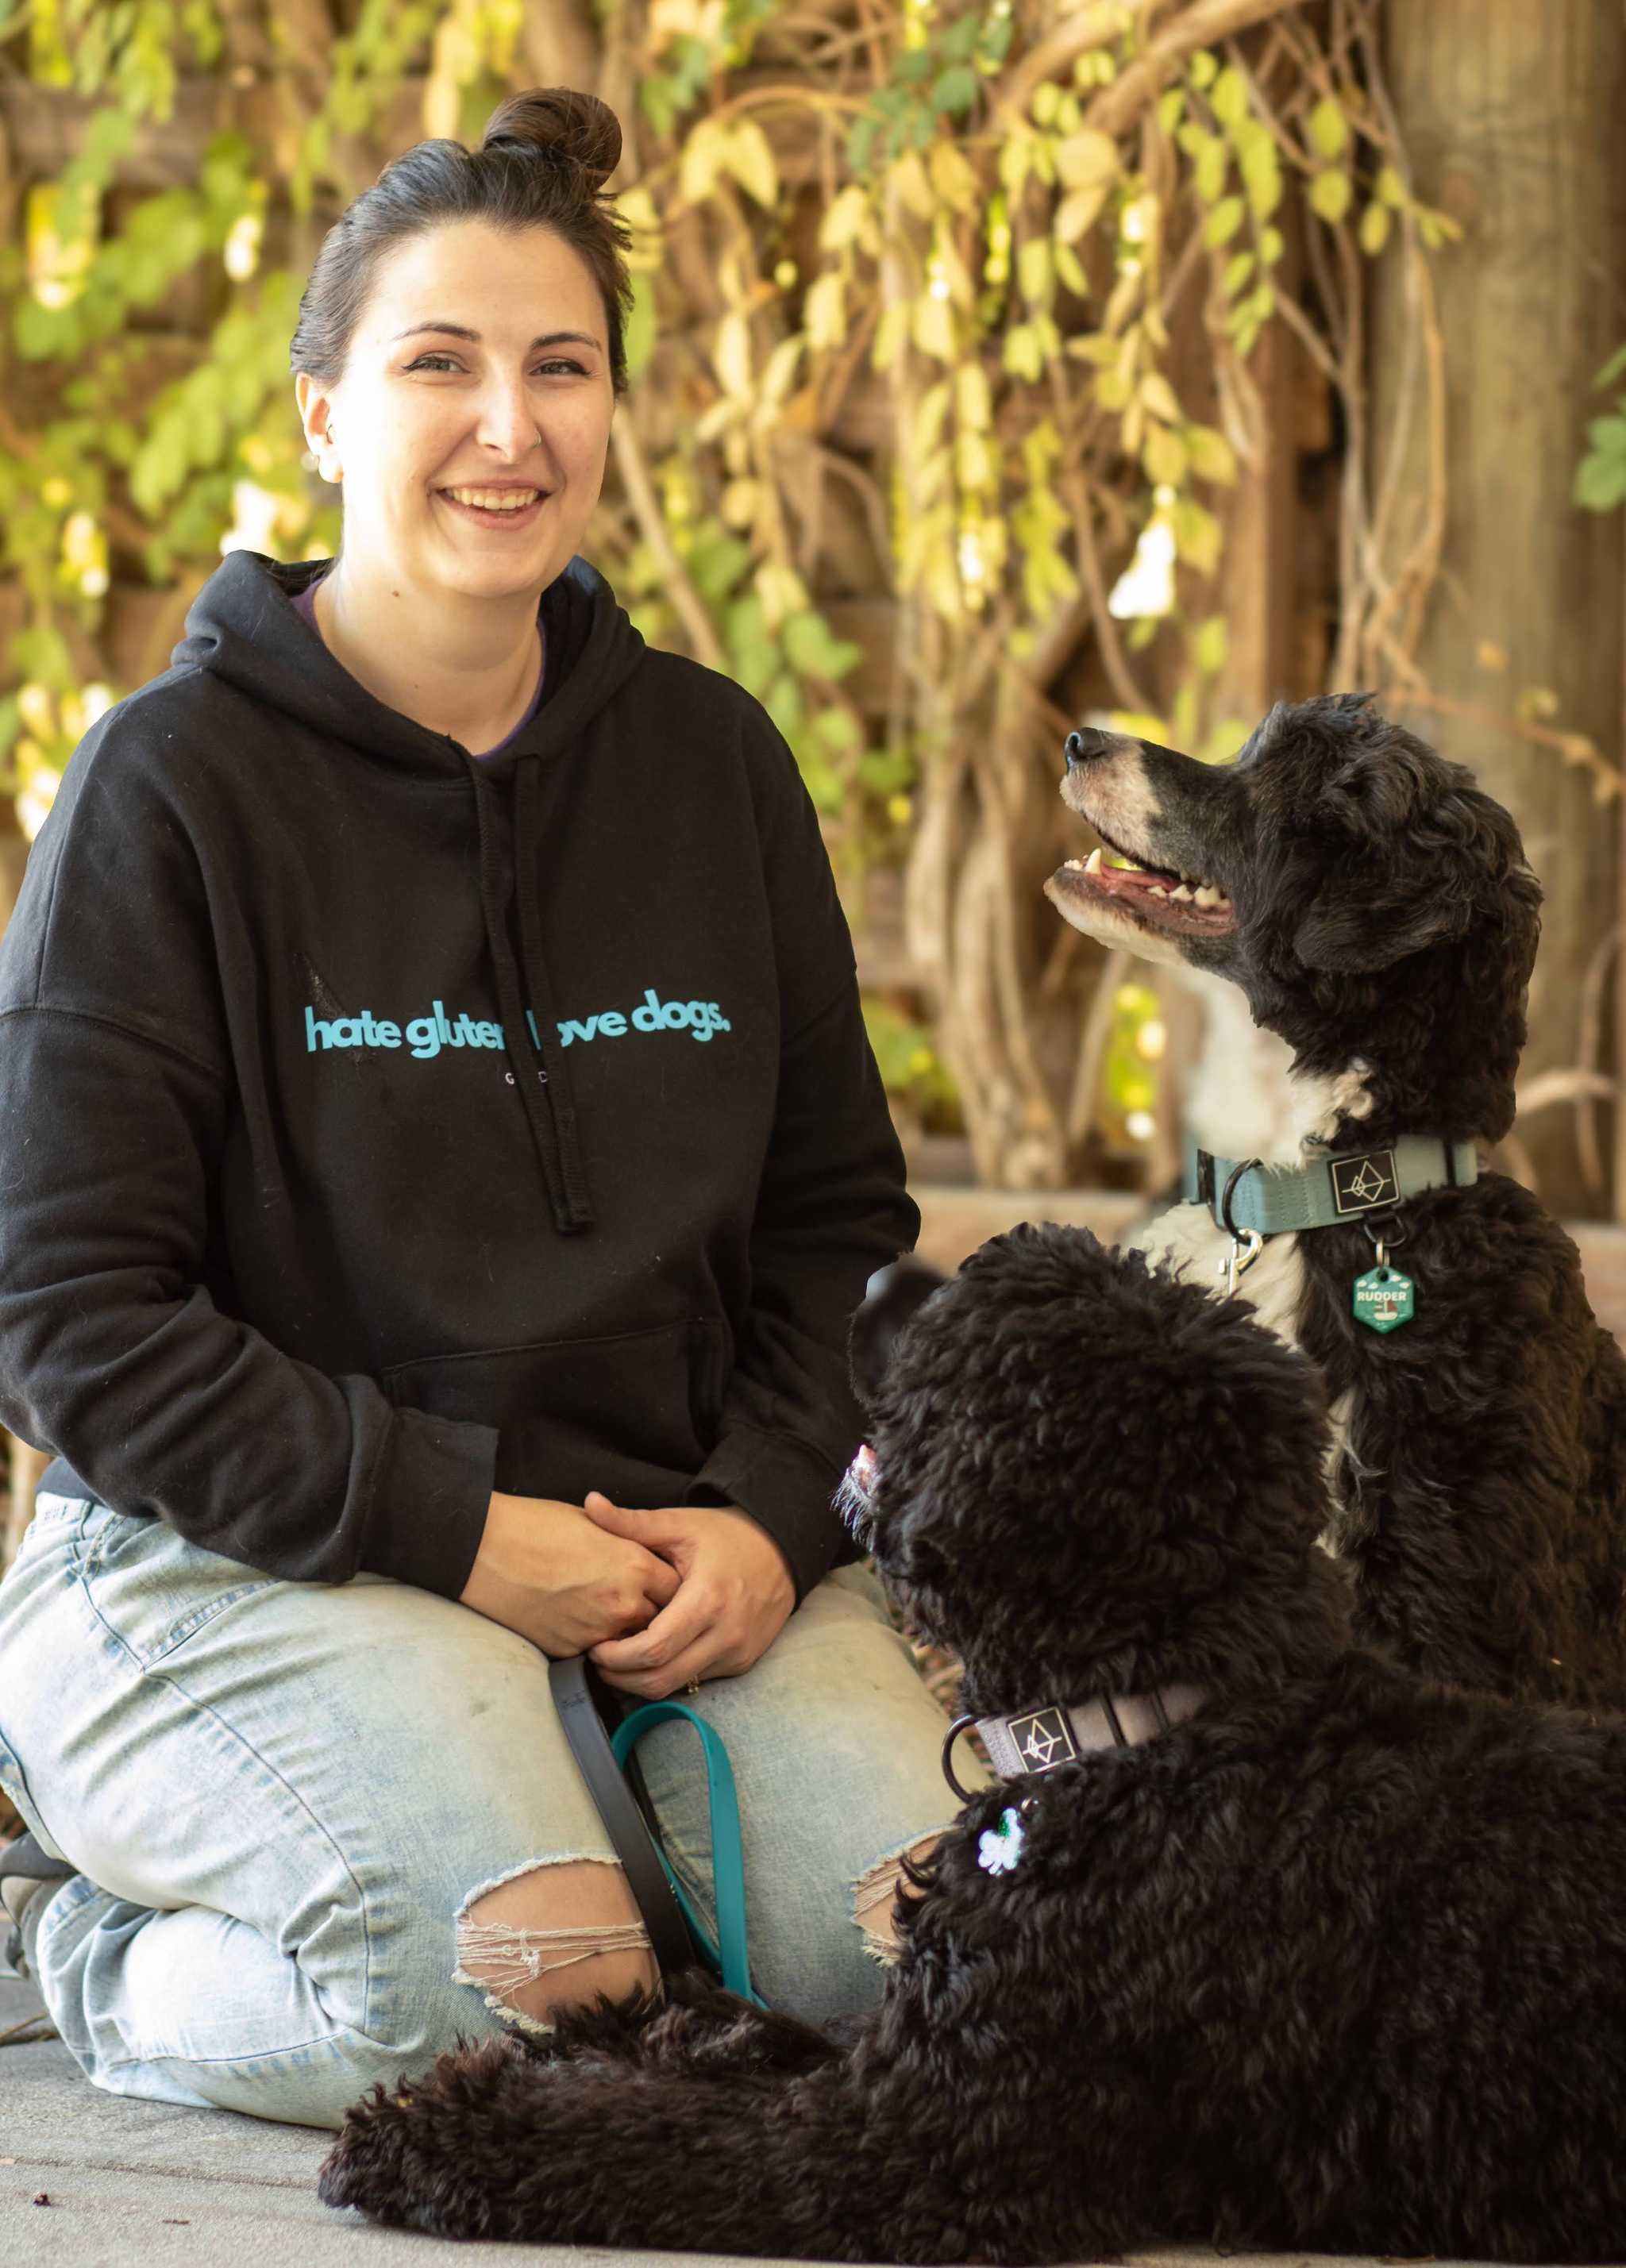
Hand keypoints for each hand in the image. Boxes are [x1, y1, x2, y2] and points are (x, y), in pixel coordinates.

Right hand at [458, 1491, 681, 1656]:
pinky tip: (581, 1621)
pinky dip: (597, 1642)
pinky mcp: (570, 1651)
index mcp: (635, 1564)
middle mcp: (624, 1604)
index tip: (664, 1583)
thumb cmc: (536, 1525)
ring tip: (612, 1614)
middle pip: (661, 1621)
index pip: (676, 1588)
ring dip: (628, 1633)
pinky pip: (597, 1652)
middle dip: (656, 1614)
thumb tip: (642, 1550)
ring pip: (631, 1643)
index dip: (672, 1585)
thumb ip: (626, 1541)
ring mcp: (597, 1632)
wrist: (485, 1550)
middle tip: (646, 1603)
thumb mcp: (592, 1522)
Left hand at [582, 1492, 795, 1698]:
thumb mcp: (679, 1524)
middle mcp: (725, 1633)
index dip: (616, 1657)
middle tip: (599, 1659)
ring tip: (621, 1658)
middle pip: (661, 1679)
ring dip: (643, 1680)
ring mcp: (737, 1652)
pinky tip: (654, 1653)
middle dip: (621, 1677)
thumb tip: (590, 1502)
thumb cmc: (726, 1535)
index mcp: (707, 1599)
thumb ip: (632, 1522)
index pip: (653, 1650)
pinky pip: (697, 1679)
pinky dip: (670, 1673)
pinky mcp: (742, 1661)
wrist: (782, 1549)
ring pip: (678, 1686)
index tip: (595, 1645)